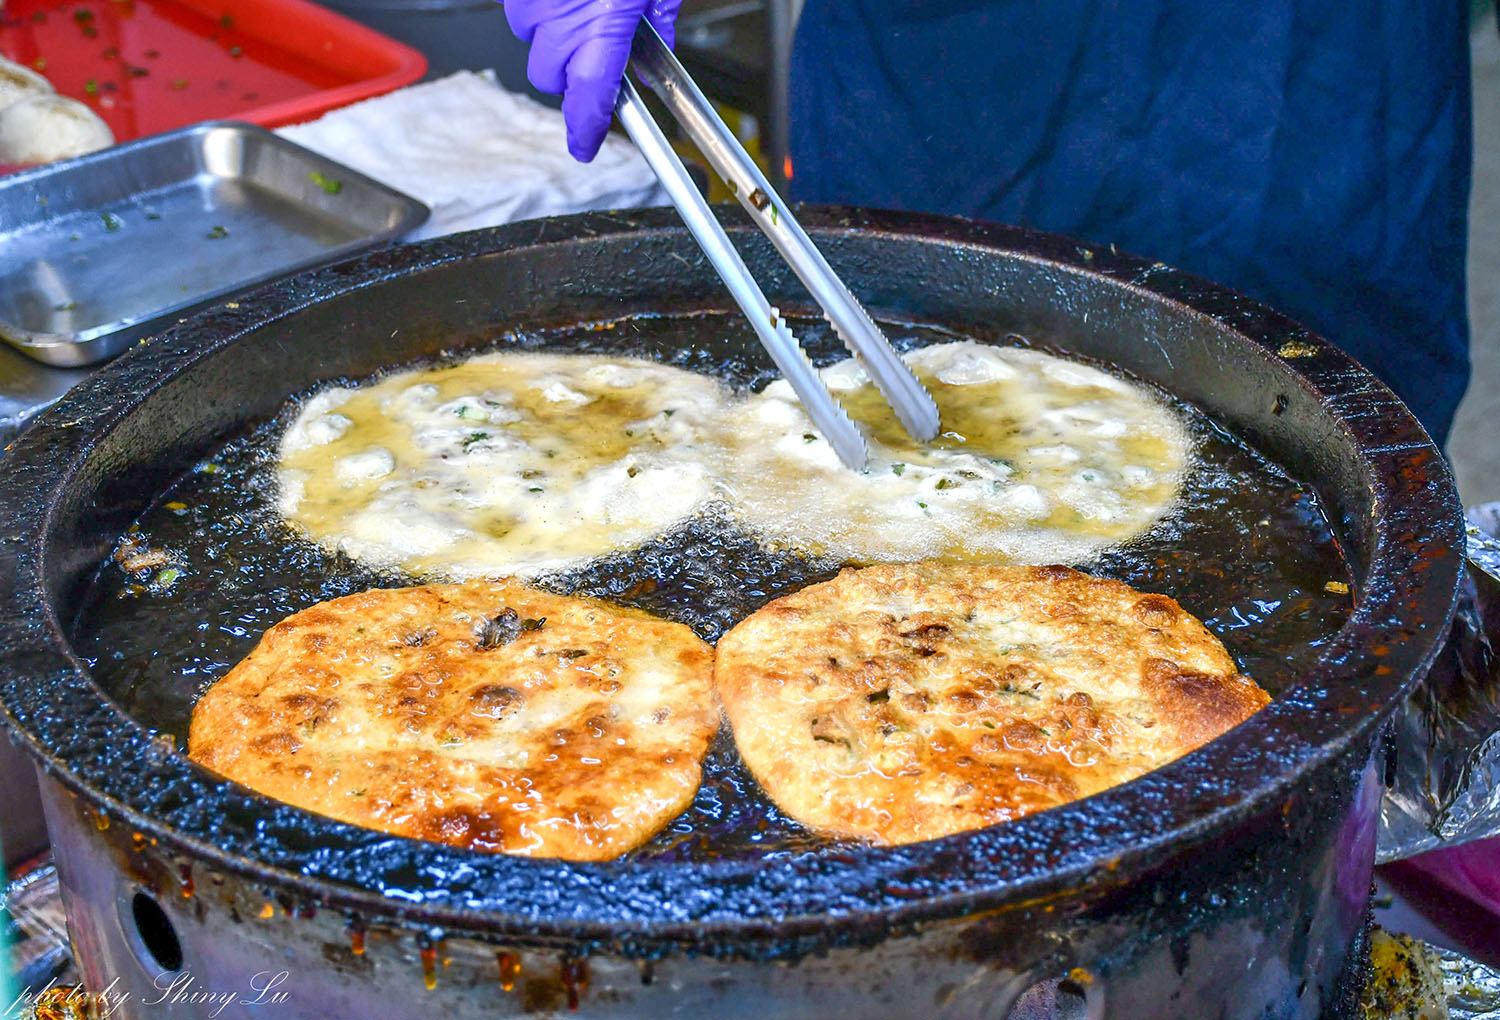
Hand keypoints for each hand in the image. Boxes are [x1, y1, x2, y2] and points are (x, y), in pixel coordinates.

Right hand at [504, 0, 682, 161]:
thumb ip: (660, 19)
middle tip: (591, 49)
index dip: (585, 129)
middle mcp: (560, 14)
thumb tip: (657, 51)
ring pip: (528, 37)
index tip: (584, 146)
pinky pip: (518, 6)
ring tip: (577, 4)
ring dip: (548, 33)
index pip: (589, 96)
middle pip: (548, 76)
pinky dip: (537, 4)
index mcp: (604, 22)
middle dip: (566, 73)